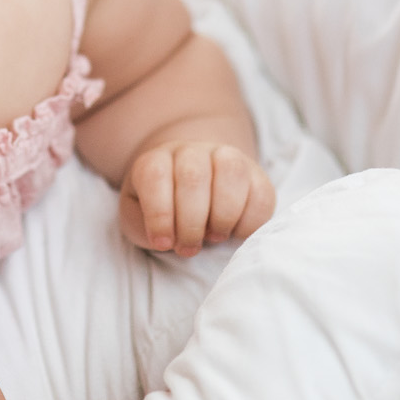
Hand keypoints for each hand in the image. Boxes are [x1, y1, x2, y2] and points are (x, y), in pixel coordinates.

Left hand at [119, 139, 273, 255]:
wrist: (192, 189)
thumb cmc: (163, 210)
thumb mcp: (138, 218)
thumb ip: (141, 227)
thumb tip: (166, 240)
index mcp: (156, 161)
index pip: (155, 175)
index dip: (159, 214)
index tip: (163, 243)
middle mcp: (190, 152)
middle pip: (193, 177)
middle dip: (191, 223)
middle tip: (188, 248)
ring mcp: (226, 157)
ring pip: (230, 172)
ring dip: (222, 216)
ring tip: (214, 237)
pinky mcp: (256, 175)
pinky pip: (261, 193)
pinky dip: (250, 222)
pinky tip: (235, 233)